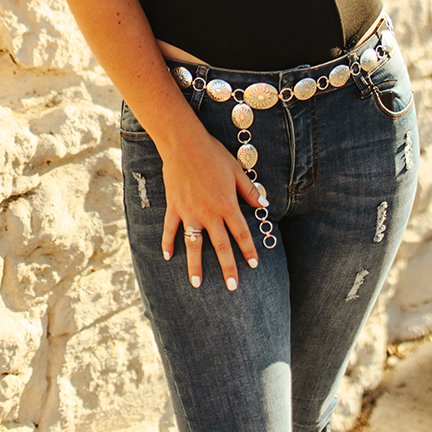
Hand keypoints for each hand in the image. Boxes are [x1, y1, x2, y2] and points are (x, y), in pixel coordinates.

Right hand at [159, 127, 266, 290]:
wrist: (184, 144)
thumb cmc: (213, 154)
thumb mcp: (236, 171)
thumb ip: (249, 190)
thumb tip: (264, 204)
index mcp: (227, 204)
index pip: (241, 233)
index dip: (248, 250)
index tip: (253, 265)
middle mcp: (209, 213)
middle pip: (220, 246)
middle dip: (228, 268)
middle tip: (232, 287)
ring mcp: (189, 212)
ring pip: (194, 245)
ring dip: (195, 265)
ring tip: (197, 284)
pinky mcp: (174, 207)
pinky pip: (170, 229)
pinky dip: (167, 243)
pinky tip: (167, 256)